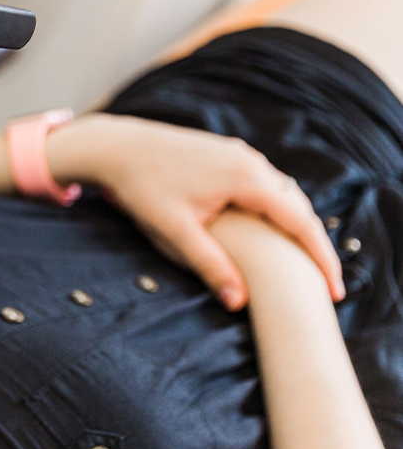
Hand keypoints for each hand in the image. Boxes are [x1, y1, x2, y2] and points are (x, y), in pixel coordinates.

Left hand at [49, 114, 341, 309]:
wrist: (115, 146)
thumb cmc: (141, 187)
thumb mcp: (173, 231)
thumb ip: (209, 264)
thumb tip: (238, 302)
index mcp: (246, 178)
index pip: (300, 221)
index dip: (321, 257)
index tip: (333, 288)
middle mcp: (250, 160)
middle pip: (297, 206)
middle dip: (313, 244)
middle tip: (324, 283)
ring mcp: (238, 153)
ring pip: (282, 192)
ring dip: (295, 224)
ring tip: (303, 261)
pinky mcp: (225, 153)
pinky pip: (263, 183)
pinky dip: (275, 208)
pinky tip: (271, 229)